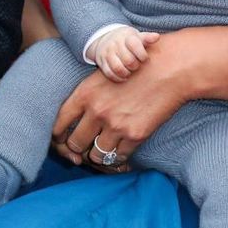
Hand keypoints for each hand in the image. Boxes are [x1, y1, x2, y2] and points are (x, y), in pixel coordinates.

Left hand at [51, 60, 188, 169]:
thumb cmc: (136, 68)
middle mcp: (97, 111)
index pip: (58, 124)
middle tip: (84, 151)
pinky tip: (120, 153)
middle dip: (77, 150)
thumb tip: (74, 121)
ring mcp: (116, 125)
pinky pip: (117, 158)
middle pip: (74, 144)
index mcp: (85, 94)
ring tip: (104, 150)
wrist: (169, 69)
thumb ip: (86, 97)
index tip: (63, 141)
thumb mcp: (103, 75)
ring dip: (98, 156)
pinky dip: (118, 159)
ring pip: (95, 156)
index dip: (58, 137)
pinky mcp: (135, 135)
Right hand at [94, 27, 158, 81]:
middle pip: (128, 60)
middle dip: (135, 66)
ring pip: (118, 68)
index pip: (135, 45)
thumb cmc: (128, 40)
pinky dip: (118, 78)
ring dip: (126, 73)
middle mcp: (116, 44)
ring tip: (130, 72)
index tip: (144, 58)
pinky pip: (109, 73)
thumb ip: (147, 38)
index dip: (142, 55)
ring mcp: (108, 53)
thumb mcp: (137, 36)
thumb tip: (156, 36)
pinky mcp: (102, 62)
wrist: (106, 38)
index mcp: (127, 37)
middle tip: (137, 65)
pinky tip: (124, 77)